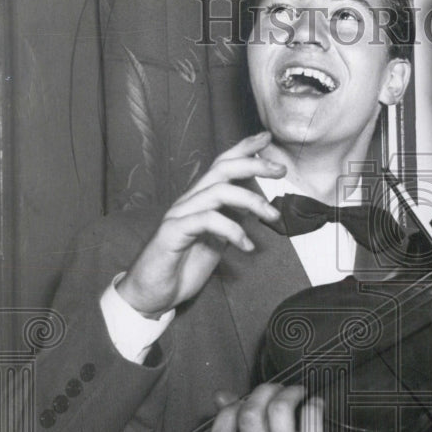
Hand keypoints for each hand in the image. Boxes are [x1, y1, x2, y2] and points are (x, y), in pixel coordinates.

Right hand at [116, 132, 285, 316]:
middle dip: (253, 164)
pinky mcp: (173, 233)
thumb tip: (254, 206)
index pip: (221, 166)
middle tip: (281, 170)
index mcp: (200, 201)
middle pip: (221, 169)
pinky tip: (246, 246)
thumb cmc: (182, 265)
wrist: (150, 293)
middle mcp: (189, 202)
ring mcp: (179, 215)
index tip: (266, 138)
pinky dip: (233, 231)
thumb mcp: (216, 240)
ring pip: (218, 191)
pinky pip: (207, 220)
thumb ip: (231, 220)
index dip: (243, 149)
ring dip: (252, 201)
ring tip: (272, 217)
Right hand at [210, 384, 382, 431]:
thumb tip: (220, 397)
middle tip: (278, 389)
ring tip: (298, 393)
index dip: (230, 411)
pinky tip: (317, 407)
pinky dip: (315, 402)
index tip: (247, 400)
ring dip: (290, 392)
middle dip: (264, 391)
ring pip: (278, 410)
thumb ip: (240, 425)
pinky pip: (310, 413)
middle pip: (249, 415)